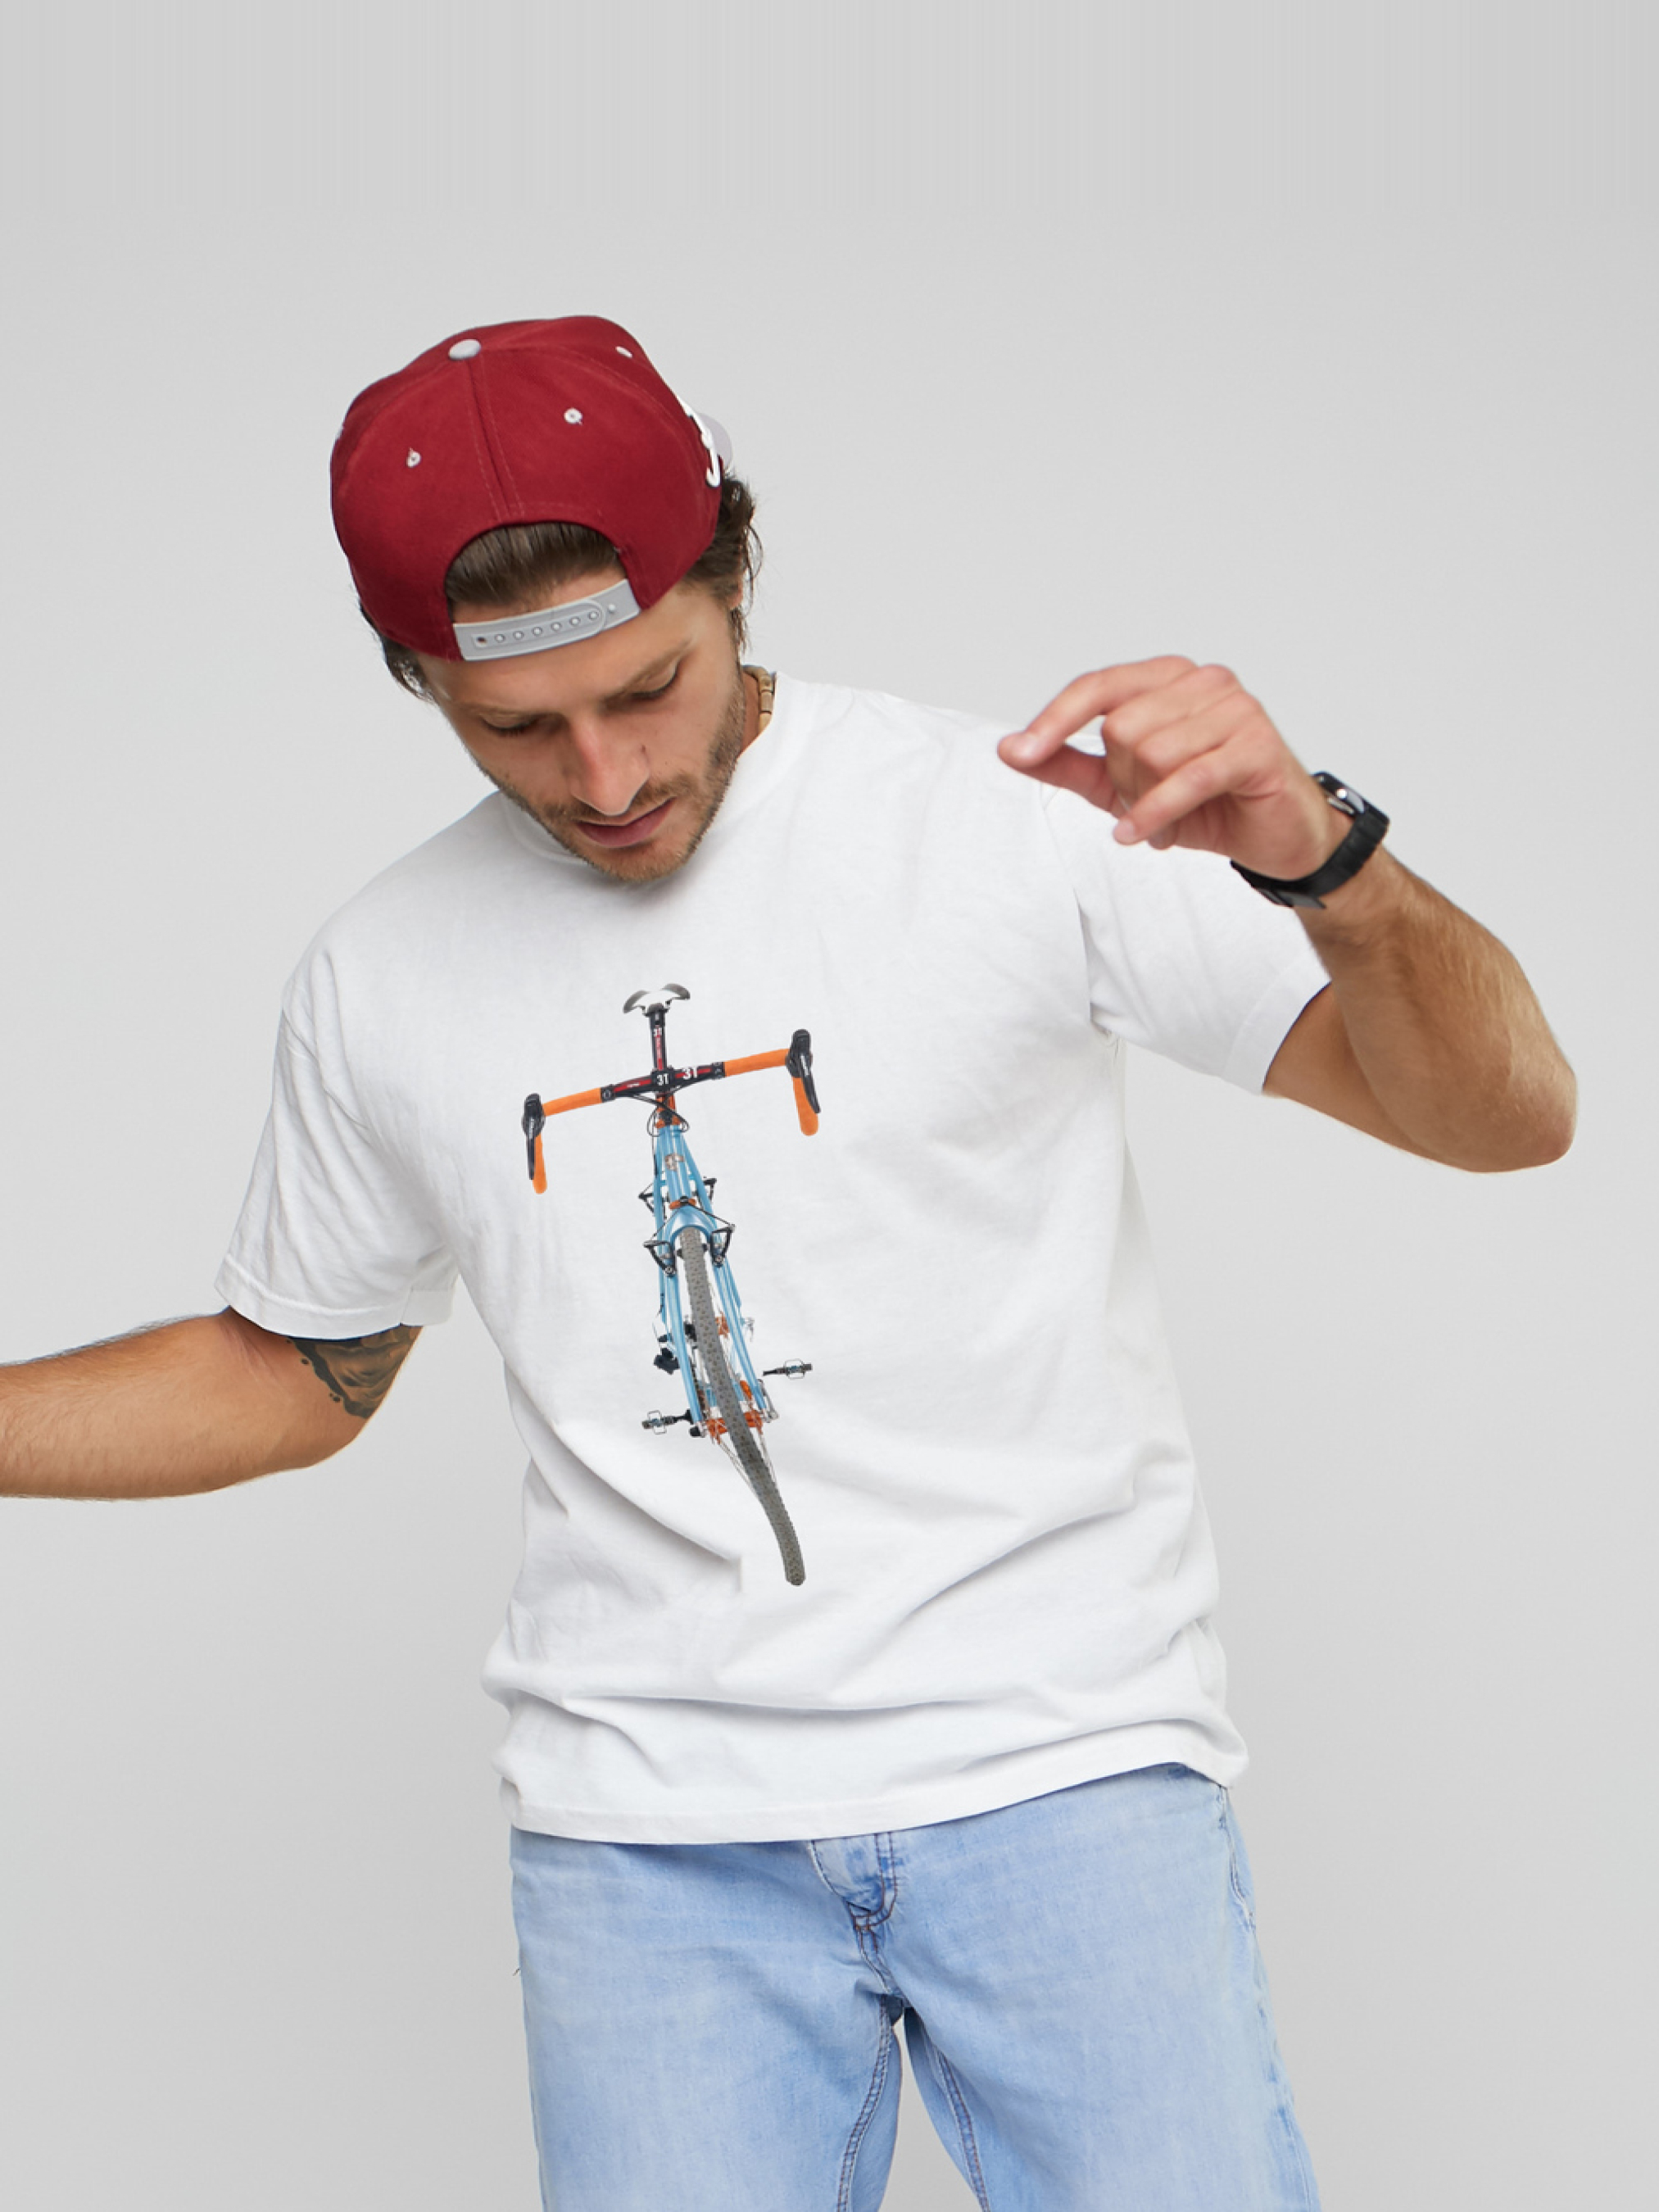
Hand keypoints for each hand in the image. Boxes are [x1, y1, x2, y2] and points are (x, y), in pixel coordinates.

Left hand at [998, 656, 1347, 880]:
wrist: (1274, 837)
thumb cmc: (1203, 802)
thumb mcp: (1120, 786)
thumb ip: (1066, 765)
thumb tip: (1010, 750)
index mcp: (1168, 678)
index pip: (1098, 687)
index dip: (1056, 720)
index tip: (1021, 752)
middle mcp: (1203, 681)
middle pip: (1123, 728)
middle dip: (1122, 780)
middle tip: (1144, 807)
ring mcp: (1235, 708)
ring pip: (1152, 752)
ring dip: (1146, 803)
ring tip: (1163, 821)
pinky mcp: (1256, 745)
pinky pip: (1188, 776)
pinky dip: (1158, 812)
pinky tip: (1148, 837)